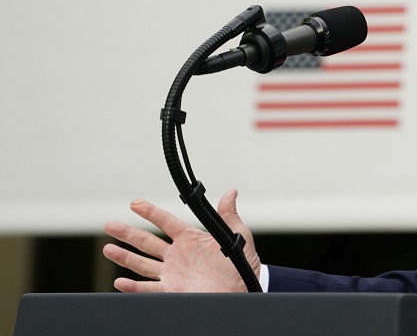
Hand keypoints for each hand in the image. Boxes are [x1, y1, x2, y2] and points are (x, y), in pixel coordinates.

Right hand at [103, 189, 260, 292]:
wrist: (243, 290)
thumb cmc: (241, 264)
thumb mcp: (237, 236)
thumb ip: (228, 215)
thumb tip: (231, 192)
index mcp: (191, 239)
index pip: (166, 222)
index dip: (151, 212)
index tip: (135, 203)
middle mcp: (177, 255)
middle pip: (147, 242)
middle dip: (128, 233)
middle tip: (110, 224)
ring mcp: (172, 273)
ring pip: (142, 264)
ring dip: (124, 257)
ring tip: (107, 249)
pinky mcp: (172, 291)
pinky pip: (148, 289)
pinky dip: (133, 287)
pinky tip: (119, 282)